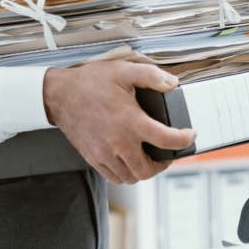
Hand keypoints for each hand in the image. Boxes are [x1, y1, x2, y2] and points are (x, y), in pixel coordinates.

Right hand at [43, 60, 195, 183]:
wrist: (58, 94)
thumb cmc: (90, 82)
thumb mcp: (124, 71)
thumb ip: (151, 76)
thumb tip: (173, 84)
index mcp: (131, 122)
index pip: (167, 141)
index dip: (184, 140)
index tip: (190, 135)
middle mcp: (119, 143)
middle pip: (149, 170)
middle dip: (164, 164)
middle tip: (167, 153)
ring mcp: (105, 154)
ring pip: (133, 177)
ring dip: (145, 170)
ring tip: (149, 158)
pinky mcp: (94, 159)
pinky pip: (115, 177)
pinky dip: (127, 173)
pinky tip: (130, 161)